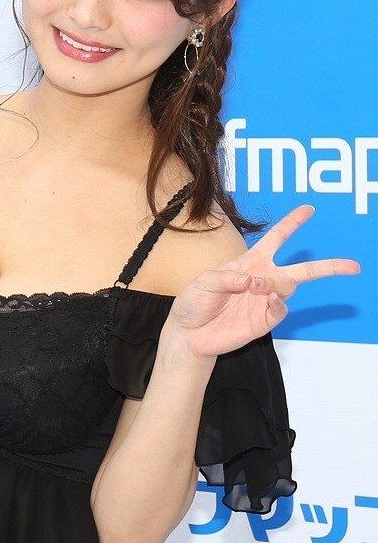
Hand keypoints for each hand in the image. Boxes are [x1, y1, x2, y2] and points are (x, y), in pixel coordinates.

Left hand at [168, 204, 360, 359]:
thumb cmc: (194, 302)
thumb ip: (226, 278)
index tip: (309, 210)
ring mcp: (266, 301)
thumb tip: (253, 281)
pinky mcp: (264, 321)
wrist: (188, 333)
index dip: (292, 224)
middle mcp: (263, 279)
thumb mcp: (204, 282)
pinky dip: (278, 303)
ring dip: (276, 283)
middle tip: (354, 266)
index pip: (276, 239)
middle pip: (303, 270)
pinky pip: (281, 310)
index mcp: (250, 262)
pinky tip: (268, 299)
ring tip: (256, 286)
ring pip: (290, 287)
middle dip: (330, 267)